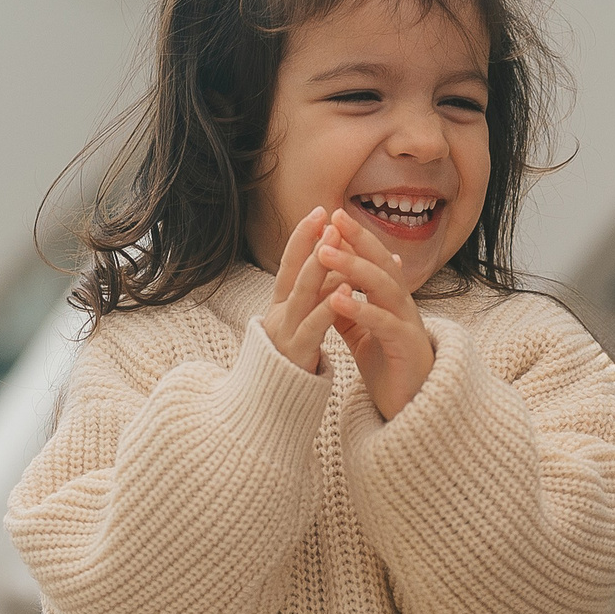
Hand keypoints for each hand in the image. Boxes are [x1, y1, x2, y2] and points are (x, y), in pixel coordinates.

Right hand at [261, 207, 345, 372]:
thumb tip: (334, 267)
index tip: (319, 211)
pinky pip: (313, 327)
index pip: (290, 263)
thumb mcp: (300, 321)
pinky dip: (327, 307)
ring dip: (320, 266)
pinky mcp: (296, 353)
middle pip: (294, 272)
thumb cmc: (293, 357)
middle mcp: (279, 313)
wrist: (272, 402)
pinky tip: (342, 292)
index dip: (303, 237)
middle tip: (328, 218)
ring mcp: (285, 332)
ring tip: (336, 243)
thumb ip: (314, 296)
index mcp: (281, 305)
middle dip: (312, 244)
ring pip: (302, 294)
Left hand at [316, 210, 435, 418]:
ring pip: (384, 286)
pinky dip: (360, 308)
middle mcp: (404, 305)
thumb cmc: (388, 367)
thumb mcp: (361, 334)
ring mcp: (408, 324)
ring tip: (324, 253)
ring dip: (353, 267)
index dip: (356, 239)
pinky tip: (337, 298)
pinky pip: (383, 322)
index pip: (375, 261)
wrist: (413, 407)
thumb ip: (348, 309)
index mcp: (392, 300)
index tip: (331, 216)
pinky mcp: (406, 346)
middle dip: (358, 239)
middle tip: (332, 218)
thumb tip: (329, 285)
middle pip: (383, 264)